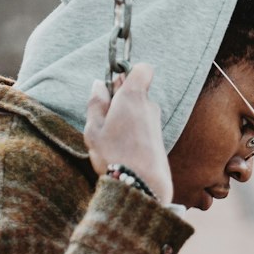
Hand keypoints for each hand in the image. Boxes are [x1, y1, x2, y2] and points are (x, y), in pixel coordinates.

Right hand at [84, 64, 172, 203]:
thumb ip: (96, 103)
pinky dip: (132, 132)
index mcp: (133, 97)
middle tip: (104, 119)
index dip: (128, 73)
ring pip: (138, 111)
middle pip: (136, 92)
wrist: (143, 185)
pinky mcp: (159, 139)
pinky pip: (142, 127)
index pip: (143, 69)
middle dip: (120, 100)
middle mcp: (149, 106)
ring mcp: (156, 122)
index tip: (114, 86)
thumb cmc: (115, 155)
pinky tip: (122, 150)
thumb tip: (98, 84)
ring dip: (125, 119)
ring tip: (112, 139)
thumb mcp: (94, 129)